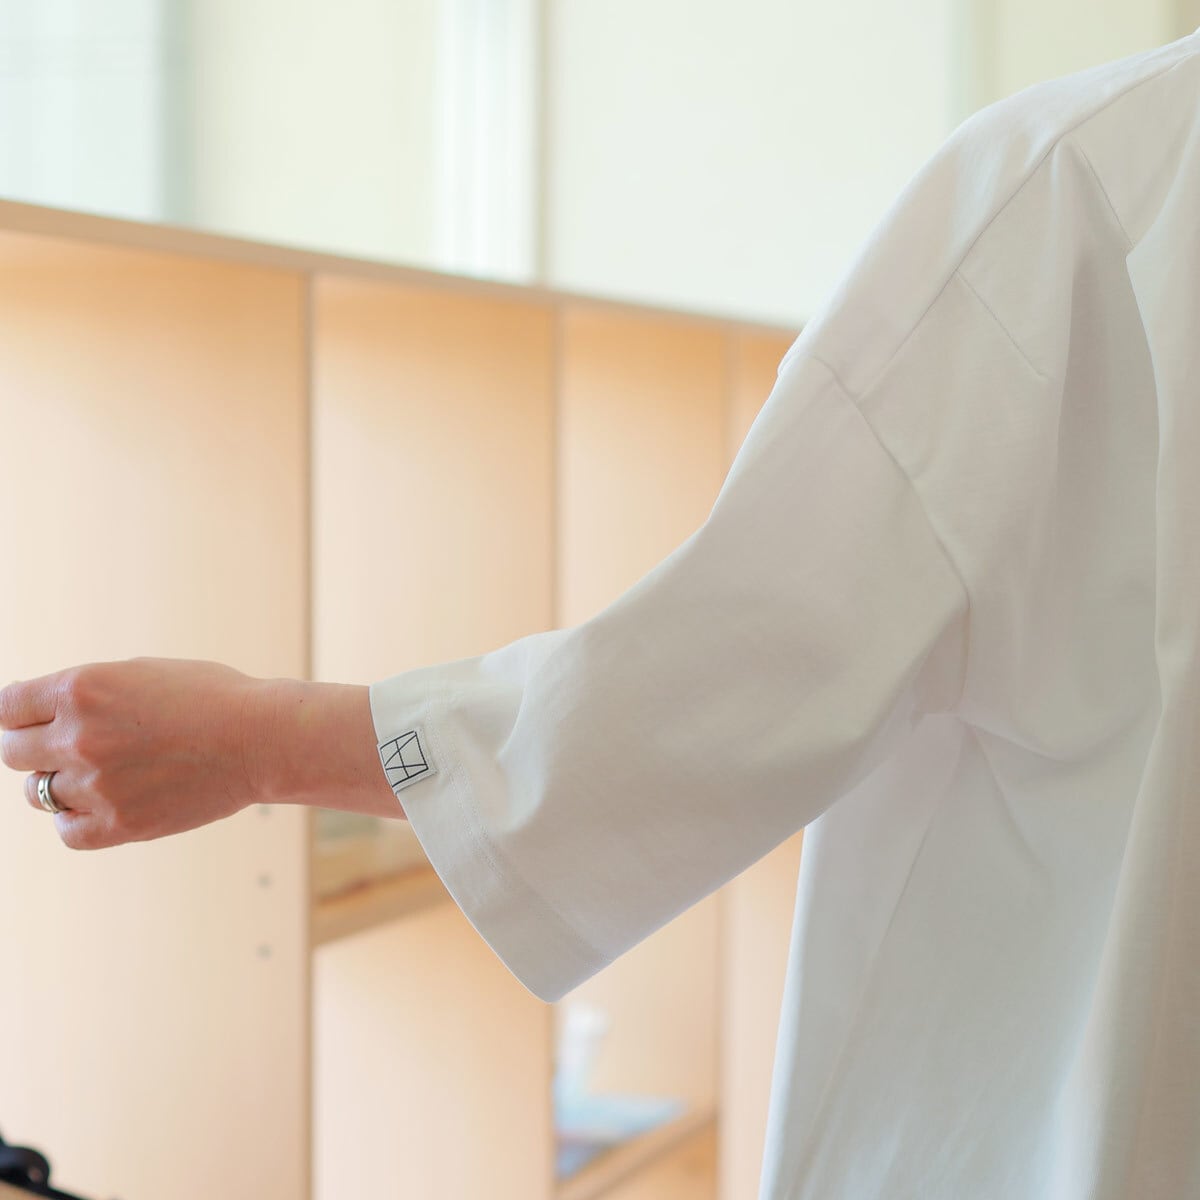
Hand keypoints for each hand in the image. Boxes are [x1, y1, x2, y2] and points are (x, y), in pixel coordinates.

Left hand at [0, 656, 266, 849]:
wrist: (262, 739)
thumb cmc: (211, 698)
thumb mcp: (141, 673)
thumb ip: (87, 693)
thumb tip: (38, 711)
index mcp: (82, 689)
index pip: (8, 707)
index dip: (19, 713)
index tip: (32, 720)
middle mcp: (79, 736)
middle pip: (14, 751)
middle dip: (34, 746)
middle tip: (66, 746)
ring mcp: (96, 783)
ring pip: (38, 791)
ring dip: (60, 781)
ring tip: (103, 772)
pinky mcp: (118, 824)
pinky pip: (66, 828)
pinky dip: (76, 817)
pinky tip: (104, 802)